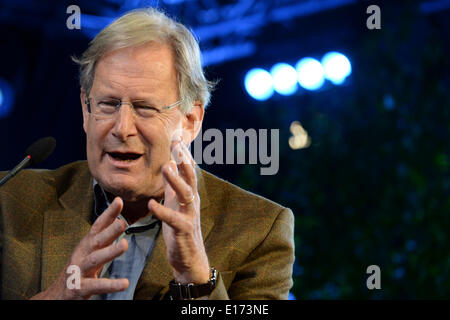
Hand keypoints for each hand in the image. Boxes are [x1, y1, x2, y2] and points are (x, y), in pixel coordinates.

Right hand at [30, 197, 128, 299]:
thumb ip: (104, 237)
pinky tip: (124, 283)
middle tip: (123, 222)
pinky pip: (97, 285)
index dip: (108, 213)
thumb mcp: (91, 251)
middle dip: (110, 230)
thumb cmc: (79, 269)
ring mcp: (80, 270)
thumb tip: (120, 220)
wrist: (57, 295)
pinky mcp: (80, 287)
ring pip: (95, 259)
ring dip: (110, 251)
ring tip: (124, 245)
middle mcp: (82, 254)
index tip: (119, 200)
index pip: (98, 225)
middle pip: (97, 240)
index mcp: (87, 244)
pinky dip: (111, 284)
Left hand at [148, 140, 209, 283]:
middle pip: (190, 178)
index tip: (176, 137)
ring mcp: (189, 216)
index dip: (183, 155)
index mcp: (189, 195)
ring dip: (176, 180)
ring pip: (186, 194)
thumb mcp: (176, 204)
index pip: (188, 171)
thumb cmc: (181, 229)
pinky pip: (173, 219)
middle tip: (176, 144)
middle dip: (184, 160)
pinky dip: (162, 211)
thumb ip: (173, 186)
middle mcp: (192, 203)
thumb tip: (170, 165)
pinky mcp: (183, 231)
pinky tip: (152, 204)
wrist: (190, 258)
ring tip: (166, 166)